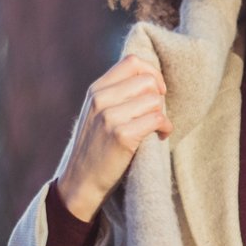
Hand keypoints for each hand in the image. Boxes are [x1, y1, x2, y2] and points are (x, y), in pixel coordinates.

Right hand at [55, 54, 171, 220]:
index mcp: (96, 90)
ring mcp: (109, 117)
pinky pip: (157, 119)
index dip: (152, 73)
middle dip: (158, 97)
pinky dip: (165, 128)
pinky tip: (160, 136)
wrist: (80, 182)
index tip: (157, 91)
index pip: (132, 63)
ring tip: (157, 128)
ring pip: (154, 100)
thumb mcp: (96, 114)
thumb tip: (149, 80)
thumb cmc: (95, 148)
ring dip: (162, 114)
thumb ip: (115, 94)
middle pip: (147, 81)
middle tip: (155, 115)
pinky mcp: (122, 136)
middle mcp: (100, 99)